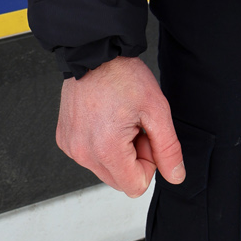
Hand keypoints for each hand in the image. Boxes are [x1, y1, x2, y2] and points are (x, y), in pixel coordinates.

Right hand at [56, 54, 184, 196]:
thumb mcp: (157, 109)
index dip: (149, 163)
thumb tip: (175, 176)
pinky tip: (105, 118)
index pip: (136, 187)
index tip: (146, 135)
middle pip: (120, 181)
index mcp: (106, 150)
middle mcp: (83, 153)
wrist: (95, 53)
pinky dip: (101, 143)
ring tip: (119, 119)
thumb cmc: (123, 75)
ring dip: (117, 150)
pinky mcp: (64, 140)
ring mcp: (71, 147)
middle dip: (133, 157)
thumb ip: (168, 148)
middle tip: (134, 125)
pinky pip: (89, 155)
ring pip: (105, 169)